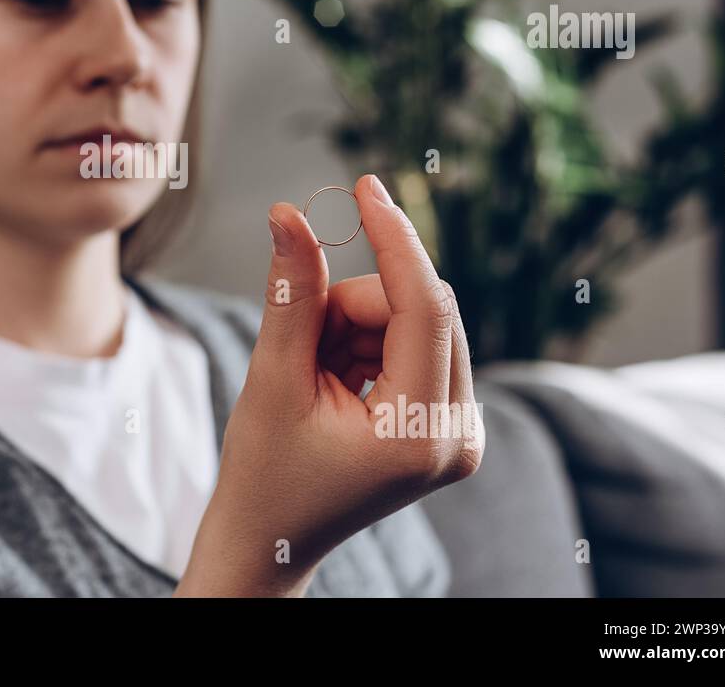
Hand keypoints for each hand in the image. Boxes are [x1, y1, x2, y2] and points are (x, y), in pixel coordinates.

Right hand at [183, 174, 482, 594]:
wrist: (270, 538)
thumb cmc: (264, 470)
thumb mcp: (273, 377)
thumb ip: (291, 292)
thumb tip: (289, 213)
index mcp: (421, 433)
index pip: (426, 306)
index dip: (395, 239)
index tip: (366, 186)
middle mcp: (459, 434)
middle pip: (420, 308)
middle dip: (353, 306)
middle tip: (302, 346)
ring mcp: (460, 431)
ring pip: (415, 320)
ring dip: (355, 326)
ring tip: (314, 377)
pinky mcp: (449, 422)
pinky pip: (415, 342)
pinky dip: (367, 342)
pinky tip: (335, 382)